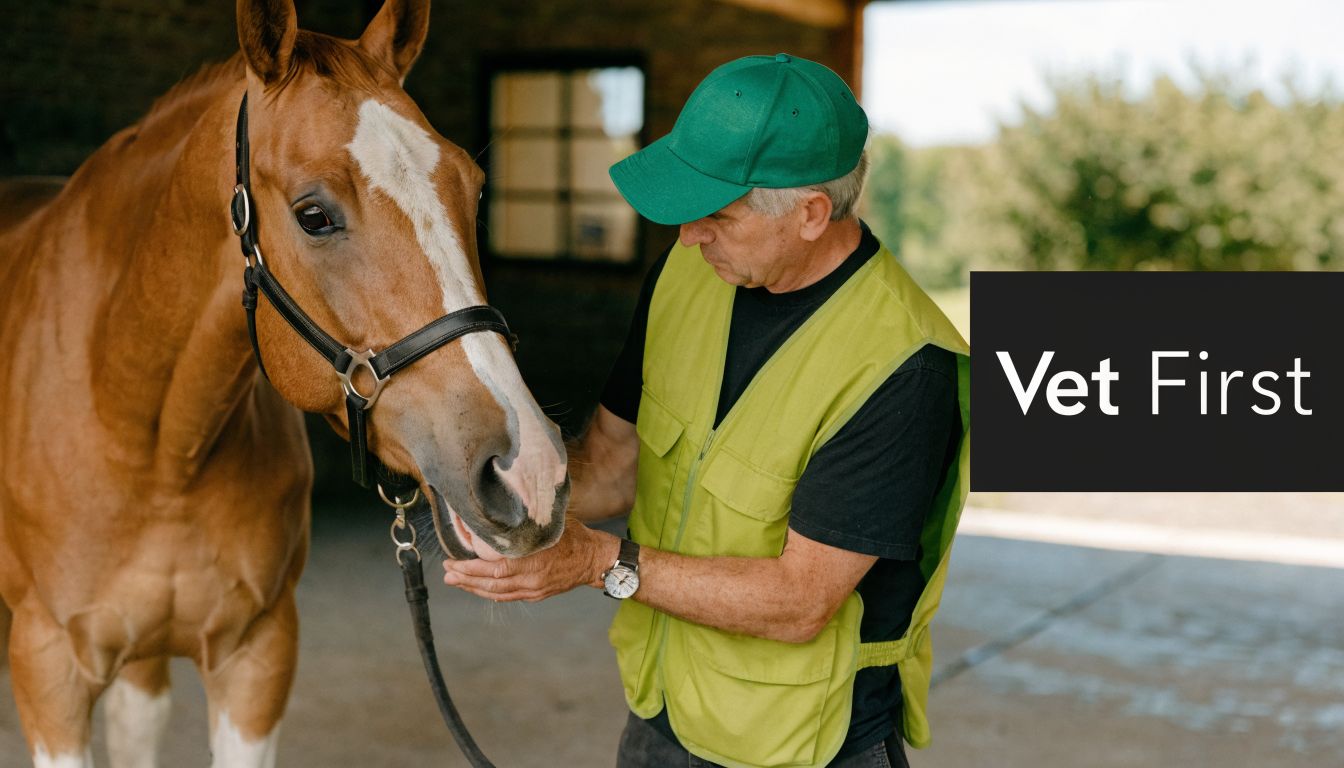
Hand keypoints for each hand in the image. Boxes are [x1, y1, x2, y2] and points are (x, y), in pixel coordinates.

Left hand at [442, 517, 615, 601]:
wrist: (594, 559)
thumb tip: (500, 506)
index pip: (492, 566)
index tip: (453, 559)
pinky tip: (477, 588)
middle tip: (446, 572)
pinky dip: (489, 593)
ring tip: (454, 581)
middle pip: (489, 582)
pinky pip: (506, 596)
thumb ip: (525, 521)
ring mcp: (532, 589)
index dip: (470, 566)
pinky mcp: (535, 595)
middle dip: (464, 578)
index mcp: (531, 559)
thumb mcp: (549, 522)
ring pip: (495, 592)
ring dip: (472, 588)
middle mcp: (529, 578)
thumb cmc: (573, 536)